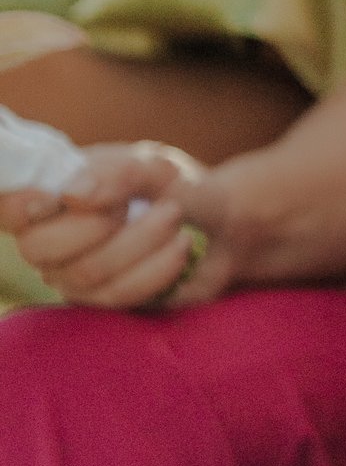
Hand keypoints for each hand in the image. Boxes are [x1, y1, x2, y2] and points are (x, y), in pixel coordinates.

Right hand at [0, 142, 232, 309]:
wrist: (205, 216)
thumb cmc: (165, 183)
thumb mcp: (150, 164)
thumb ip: (115, 173)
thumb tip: (74, 194)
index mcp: (45, 195)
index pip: (7, 208)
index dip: (20, 205)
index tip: (62, 195)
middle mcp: (43, 240)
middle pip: (40, 248)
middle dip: (100, 223)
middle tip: (139, 201)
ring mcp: (66, 276)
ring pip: (87, 272)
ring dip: (142, 241)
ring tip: (173, 215)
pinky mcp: (99, 301)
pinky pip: (118, 296)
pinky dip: (156, 268)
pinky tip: (179, 247)